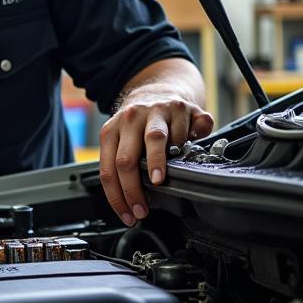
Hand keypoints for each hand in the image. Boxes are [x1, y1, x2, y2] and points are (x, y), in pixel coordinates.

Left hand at [99, 90, 213, 224]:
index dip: (117, 196)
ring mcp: (158, 111)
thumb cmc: (138, 123)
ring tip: (159, 180)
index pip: (109, 168)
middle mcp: (132, 118)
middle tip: (142, 208)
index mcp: (112, 129)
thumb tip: (128, 200)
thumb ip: (122, 163)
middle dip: (134, 188)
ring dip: (157, 162)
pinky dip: (194, 139)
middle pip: (127, 158)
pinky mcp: (183, 107)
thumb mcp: (121, 138)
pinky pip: (190, 127)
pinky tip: (193, 146)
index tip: (128, 214)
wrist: (158, 89)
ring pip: (155, 138)